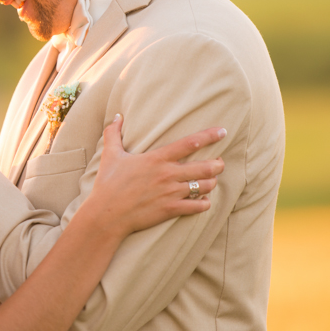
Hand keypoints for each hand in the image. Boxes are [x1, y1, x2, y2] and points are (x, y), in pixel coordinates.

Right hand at [84, 115, 226, 235]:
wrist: (107, 214)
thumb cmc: (108, 184)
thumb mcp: (110, 155)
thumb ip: (113, 134)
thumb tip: (116, 116)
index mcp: (157, 158)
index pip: (190, 143)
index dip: (210, 136)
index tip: (222, 132)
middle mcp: (168, 174)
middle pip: (206, 167)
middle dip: (218, 164)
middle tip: (219, 162)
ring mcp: (171, 193)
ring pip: (206, 186)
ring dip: (212, 182)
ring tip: (211, 180)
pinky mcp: (171, 210)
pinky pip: (198, 206)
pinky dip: (205, 203)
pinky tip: (203, 201)